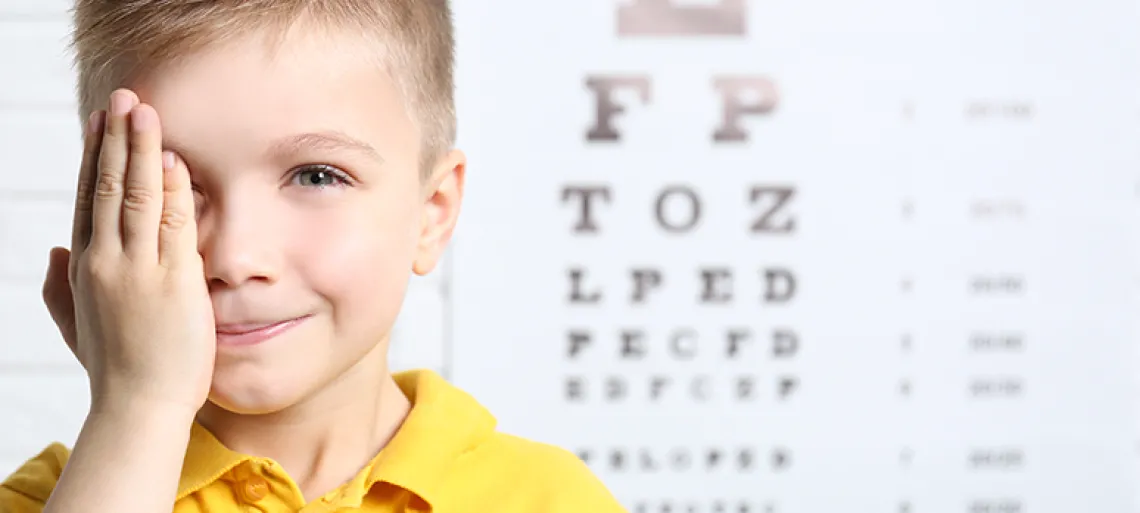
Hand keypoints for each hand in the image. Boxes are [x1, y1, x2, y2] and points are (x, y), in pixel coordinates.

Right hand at [41, 88, 215, 415]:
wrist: (138, 409)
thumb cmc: (114, 371)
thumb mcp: (76, 325)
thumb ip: (60, 287)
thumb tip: (54, 251)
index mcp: (85, 268)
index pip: (88, 199)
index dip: (94, 157)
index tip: (100, 123)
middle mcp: (106, 262)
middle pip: (107, 186)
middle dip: (116, 139)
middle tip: (124, 98)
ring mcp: (138, 270)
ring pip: (135, 196)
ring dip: (142, 150)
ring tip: (145, 111)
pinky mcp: (173, 282)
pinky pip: (171, 225)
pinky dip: (170, 190)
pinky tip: (171, 160)